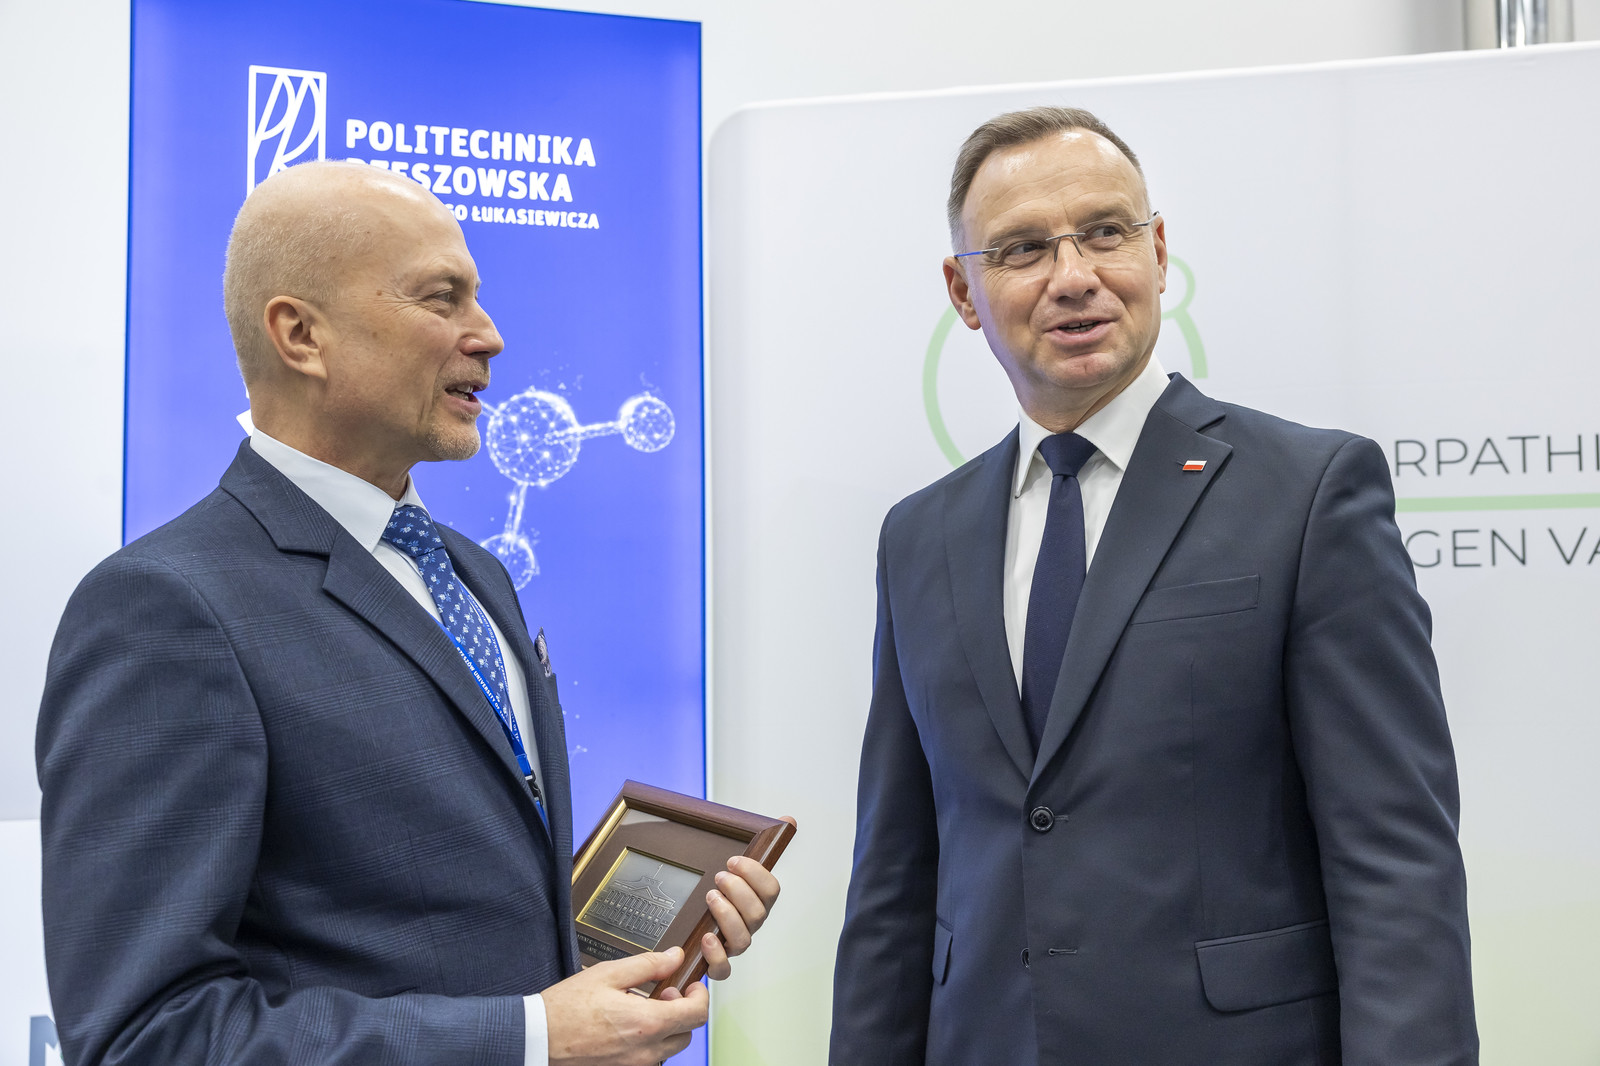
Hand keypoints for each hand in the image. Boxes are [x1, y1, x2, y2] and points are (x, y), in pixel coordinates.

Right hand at [542, 947, 707, 1065]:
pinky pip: (649, 1057)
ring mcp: (635, 1065)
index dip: (699, 996)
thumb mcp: (608, 974)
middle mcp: (646, 1050)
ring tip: (642, 1008)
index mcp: (647, 1023)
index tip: (690, 985)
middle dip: (682, 1010)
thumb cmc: (566, 1009)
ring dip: (666, 1027)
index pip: (696, 1014)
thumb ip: (647, 965)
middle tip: (663, 994)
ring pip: (669, 1047)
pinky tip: (627, 1025)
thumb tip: (675, 956)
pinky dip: (648, 1041)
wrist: (538, 1039)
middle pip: (687, 1032)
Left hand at [699, 816, 794, 980]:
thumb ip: (758, 846)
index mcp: (758, 902)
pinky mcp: (717, 963)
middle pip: (758, 914)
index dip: (756, 874)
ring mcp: (734, 945)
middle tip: (720, 877)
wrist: (689, 927)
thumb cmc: (718, 895)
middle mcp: (750, 925)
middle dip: (739, 891)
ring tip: (711, 897)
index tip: (735, 861)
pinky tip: (705, 936)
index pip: (771, 890)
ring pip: (744, 939)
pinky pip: (724, 969)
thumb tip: (787, 818)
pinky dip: (716, 954)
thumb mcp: (732, 867)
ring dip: (727, 915)